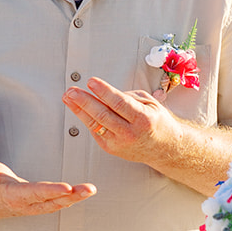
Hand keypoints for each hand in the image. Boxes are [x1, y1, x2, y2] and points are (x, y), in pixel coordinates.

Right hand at [0, 154, 94, 216]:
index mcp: (12, 196)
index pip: (34, 193)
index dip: (50, 191)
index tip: (67, 188)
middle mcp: (25, 204)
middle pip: (52, 202)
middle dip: (72, 196)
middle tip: (89, 190)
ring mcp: (33, 207)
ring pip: (57, 204)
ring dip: (76, 198)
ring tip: (91, 189)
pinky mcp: (39, 205)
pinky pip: (57, 203)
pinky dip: (71, 198)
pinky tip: (84, 192)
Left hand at [62, 77, 182, 164]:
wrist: (163, 148)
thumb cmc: (156, 122)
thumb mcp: (149, 103)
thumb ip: (127, 96)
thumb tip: (104, 93)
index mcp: (143, 119)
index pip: (119, 103)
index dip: (103, 91)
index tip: (91, 81)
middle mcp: (131, 133)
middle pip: (103, 115)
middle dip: (84, 101)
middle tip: (71, 91)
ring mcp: (120, 143)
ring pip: (95, 124)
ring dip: (79, 109)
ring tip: (68, 97)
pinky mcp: (111, 149)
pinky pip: (96, 130)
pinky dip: (86, 118)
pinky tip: (78, 107)